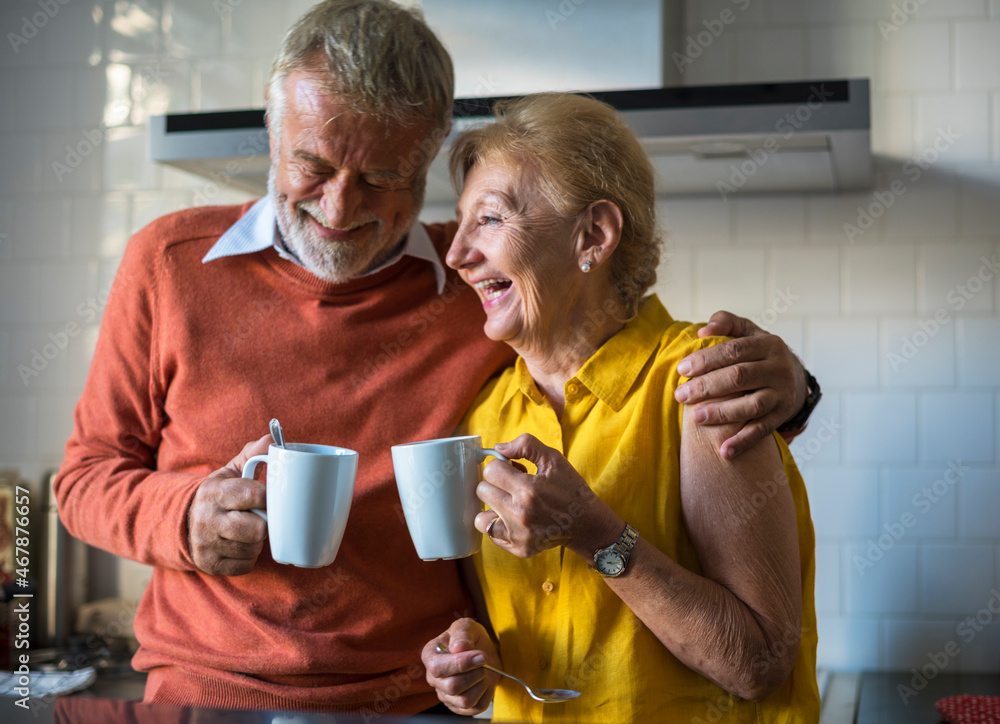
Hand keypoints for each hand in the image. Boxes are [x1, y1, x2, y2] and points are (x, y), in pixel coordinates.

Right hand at [187, 434, 270, 575]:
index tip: (270, 497)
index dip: (268, 498)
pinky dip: (248, 556)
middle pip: (257, 529)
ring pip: (253, 548)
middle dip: (264, 523)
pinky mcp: (210, 564)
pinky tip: (241, 544)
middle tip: (260, 517)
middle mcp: (208, 519)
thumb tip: (272, 440)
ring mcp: (207, 544)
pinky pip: (245, 565)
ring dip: (257, 541)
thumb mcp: (231, 472)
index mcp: (215, 492)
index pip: (253, 495)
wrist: (184, 523)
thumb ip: (253, 454)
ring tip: (249, 529)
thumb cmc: (220, 495)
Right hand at [422, 618, 499, 715]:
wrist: (484, 653)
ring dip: (481, 684)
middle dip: (475, 673)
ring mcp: (445, 695)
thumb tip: (458, 647)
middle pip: (452, 686)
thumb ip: (462, 633)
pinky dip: (485, 694)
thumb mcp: (467, 626)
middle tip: (482, 662)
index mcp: (430, 656)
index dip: (461, 663)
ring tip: (482, 672)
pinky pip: (475, 708)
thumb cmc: (471, 638)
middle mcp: (434, 678)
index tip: (480, 655)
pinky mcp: (459, 706)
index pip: (437, 668)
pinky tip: (482, 683)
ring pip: (464, 700)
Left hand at [475, 434, 621, 558]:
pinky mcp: (519, 549)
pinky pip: (492, 535)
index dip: (501, 466)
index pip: (490, 471)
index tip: (512, 470)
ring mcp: (519, 535)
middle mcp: (521, 514)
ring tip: (509, 504)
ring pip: (480, 518)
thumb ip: (525, 445)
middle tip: (513, 486)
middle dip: (495, 484)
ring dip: (492, 508)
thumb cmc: (570, 489)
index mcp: (528, 490)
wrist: (588, 524)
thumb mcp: (553, 459)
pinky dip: (499, 526)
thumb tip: (498, 448)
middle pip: (482, 491)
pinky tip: (515, 519)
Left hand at [675, 310, 806, 459]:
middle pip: (739, 377)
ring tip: (695, 418)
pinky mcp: (782, 415)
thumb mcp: (748, 331)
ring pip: (752, 405)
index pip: (733, 350)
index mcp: (768, 344)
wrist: (796, 376)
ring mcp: (783, 393)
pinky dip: (744, 442)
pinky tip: (724, 451)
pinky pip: (763, 430)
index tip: (681, 369)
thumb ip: (726, 323)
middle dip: (707, 387)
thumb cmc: (759, 352)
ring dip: (722, 413)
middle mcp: (779, 368)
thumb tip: (703, 330)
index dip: (706, 359)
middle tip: (680, 395)